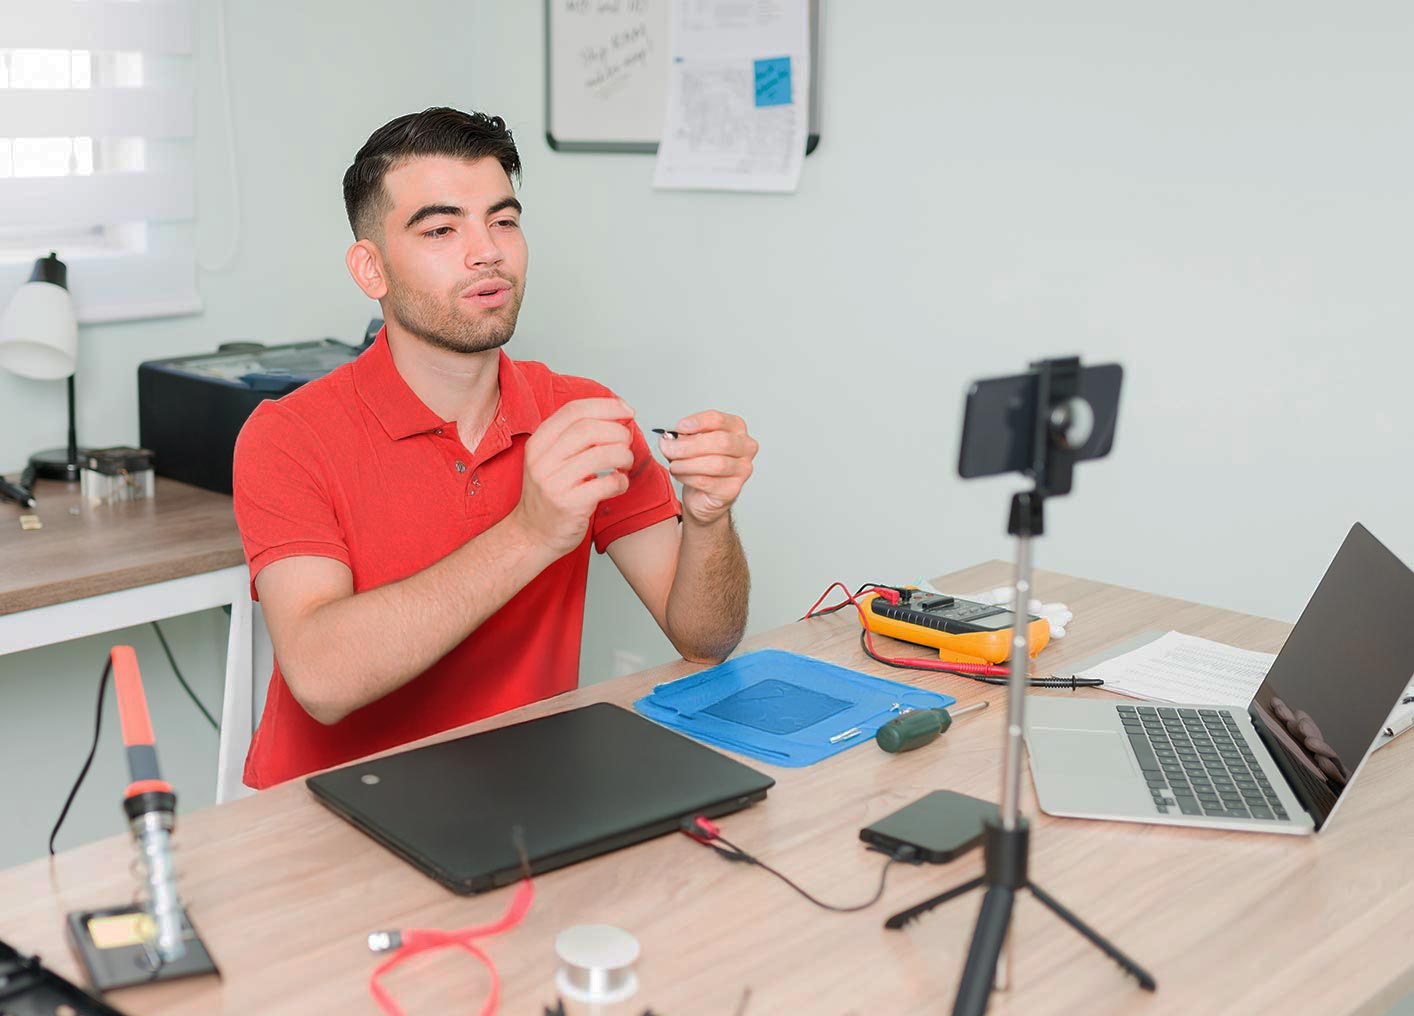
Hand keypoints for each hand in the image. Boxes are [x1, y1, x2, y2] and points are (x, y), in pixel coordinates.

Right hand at [510, 398, 634, 556]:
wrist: (532, 534)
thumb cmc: (550, 494)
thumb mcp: (551, 459)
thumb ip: (575, 437)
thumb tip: (616, 414)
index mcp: (538, 443)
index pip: (573, 410)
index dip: (605, 406)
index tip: (626, 410)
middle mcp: (542, 460)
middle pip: (588, 429)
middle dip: (617, 431)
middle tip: (627, 441)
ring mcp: (554, 483)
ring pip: (601, 454)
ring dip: (623, 455)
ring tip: (625, 462)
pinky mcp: (569, 505)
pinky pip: (607, 484)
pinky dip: (621, 481)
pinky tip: (619, 483)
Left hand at [659, 411, 757, 525]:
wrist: (703, 495)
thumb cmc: (701, 465)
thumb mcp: (692, 444)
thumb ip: (684, 438)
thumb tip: (670, 440)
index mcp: (736, 428)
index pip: (718, 420)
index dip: (697, 422)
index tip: (679, 428)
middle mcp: (745, 447)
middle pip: (720, 441)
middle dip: (689, 445)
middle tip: (669, 448)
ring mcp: (742, 469)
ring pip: (716, 464)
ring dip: (687, 463)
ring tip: (673, 464)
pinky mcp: (732, 489)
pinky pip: (708, 481)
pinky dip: (688, 477)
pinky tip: (680, 475)